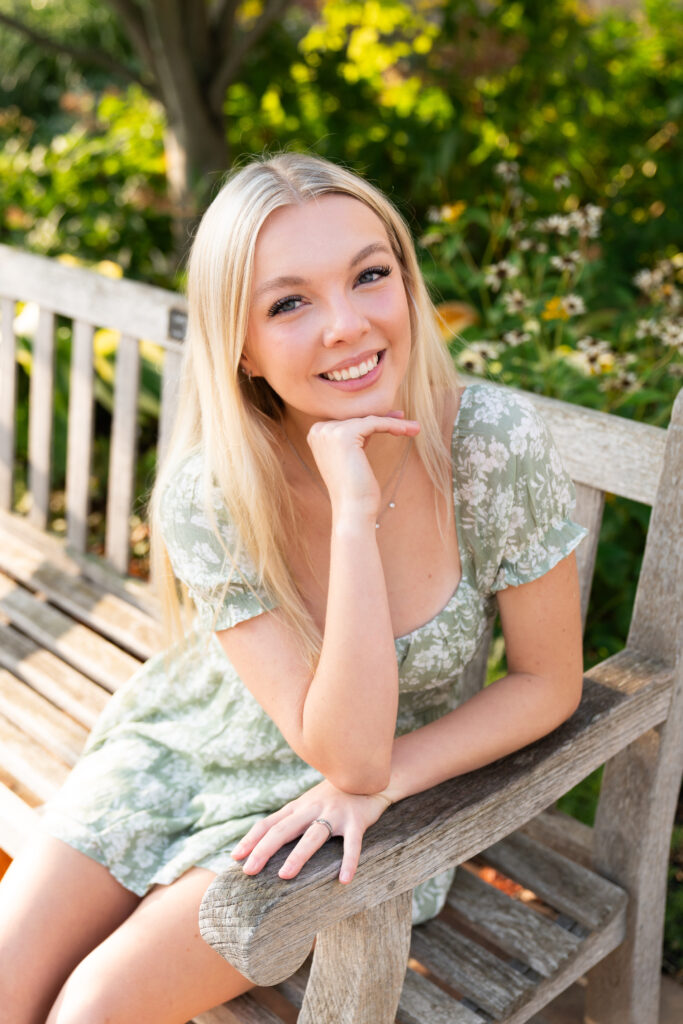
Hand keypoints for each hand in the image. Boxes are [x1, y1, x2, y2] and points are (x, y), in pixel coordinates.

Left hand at [231, 779, 390, 883]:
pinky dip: (349, 861)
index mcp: (298, 807)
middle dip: (264, 849)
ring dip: (298, 855)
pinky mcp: (356, 820)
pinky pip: (352, 844)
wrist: (366, 774)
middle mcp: (312, 808)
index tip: (235, 857)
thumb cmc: (333, 795)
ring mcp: (335, 814)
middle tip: (248, 871)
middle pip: (284, 829)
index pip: (269, 823)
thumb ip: (290, 818)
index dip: (251, 839)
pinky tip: (344, 879)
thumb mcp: (308, 802)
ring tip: (284, 875)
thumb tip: (264, 840)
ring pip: (313, 836)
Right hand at [306, 412, 418, 521]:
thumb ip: (359, 437)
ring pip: (369, 419)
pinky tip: (408, 431)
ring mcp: (329, 431)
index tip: (397, 420)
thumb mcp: (354, 456)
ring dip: (395, 423)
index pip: (351, 421)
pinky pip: (374, 423)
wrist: (352, 509)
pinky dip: (393, 426)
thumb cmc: (356, 488)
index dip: (375, 420)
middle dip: (386, 419)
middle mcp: (319, 430)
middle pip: (359, 417)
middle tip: (408, 422)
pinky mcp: (344, 434)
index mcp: (317, 434)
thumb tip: (379, 418)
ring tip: (415, 428)